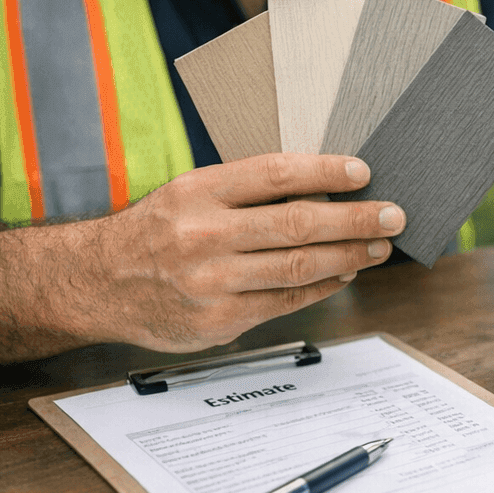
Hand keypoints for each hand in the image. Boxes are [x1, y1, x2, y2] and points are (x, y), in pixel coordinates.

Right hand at [83, 154, 405, 350]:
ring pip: (298, 266)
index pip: (274, 174)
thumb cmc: (159, 231)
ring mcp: (211, 282)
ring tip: (379, 246)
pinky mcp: (219, 320)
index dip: (325, 172)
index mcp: (197, 192)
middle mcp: (203, 236)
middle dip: (356, 220)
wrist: (98, 283)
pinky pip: (286, 301)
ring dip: (350, 255)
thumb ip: (247, 190)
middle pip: (297, 224)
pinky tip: (344, 273)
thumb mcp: (190, 193)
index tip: (363, 172)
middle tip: (394, 215)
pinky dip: (322, 286)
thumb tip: (325, 186)